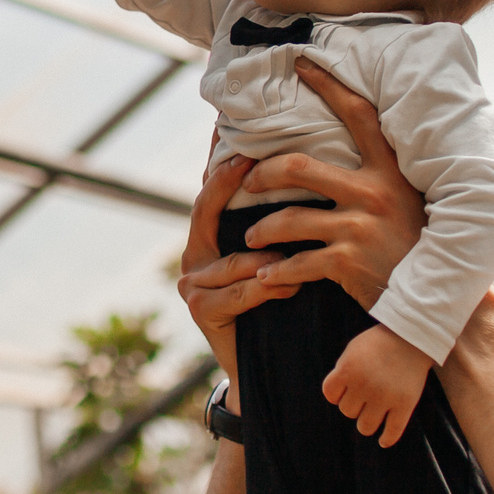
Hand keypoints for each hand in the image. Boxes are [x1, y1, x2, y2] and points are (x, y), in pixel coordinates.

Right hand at [176, 155, 296, 392]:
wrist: (266, 366)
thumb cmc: (276, 304)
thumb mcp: (273, 258)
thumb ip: (273, 223)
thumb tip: (298, 169)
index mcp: (207, 237)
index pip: (210, 190)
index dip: (217, 160)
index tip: (226, 128)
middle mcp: (193, 255)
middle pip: (206, 211)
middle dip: (227, 185)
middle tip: (251, 162)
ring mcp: (192, 283)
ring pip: (234, 260)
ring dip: (269, 257)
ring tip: (301, 250)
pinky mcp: (201, 309)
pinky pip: (240, 292)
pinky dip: (268, 289)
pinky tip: (292, 284)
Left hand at [238, 58, 425, 307]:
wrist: (440, 297)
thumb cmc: (422, 245)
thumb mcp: (413, 199)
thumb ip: (389, 173)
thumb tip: (371, 138)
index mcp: (392, 171)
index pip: (358, 115)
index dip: (328, 85)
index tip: (301, 63)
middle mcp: (375, 193)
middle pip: (299, 168)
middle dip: (263, 173)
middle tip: (248, 181)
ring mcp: (360, 229)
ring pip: (290, 218)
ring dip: (263, 228)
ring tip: (252, 236)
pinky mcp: (348, 263)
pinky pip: (298, 263)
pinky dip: (276, 271)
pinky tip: (265, 274)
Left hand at [323, 324, 430, 446]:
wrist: (412, 338)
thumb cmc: (379, 343)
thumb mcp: (353, 350)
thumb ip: (342, 371)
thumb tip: (336, 397)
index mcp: (348, 370)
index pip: (331, 395)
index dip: (337, 394)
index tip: (346, 390)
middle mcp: (364, 386)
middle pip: (347, 411)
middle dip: (354, 405)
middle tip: (364, 396)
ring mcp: (385, 397)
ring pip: (365, 427)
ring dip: (366, 423)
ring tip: (372, 415)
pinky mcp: (404, 405)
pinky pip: (392, 432)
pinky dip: (387, 439)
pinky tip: (383, 441)